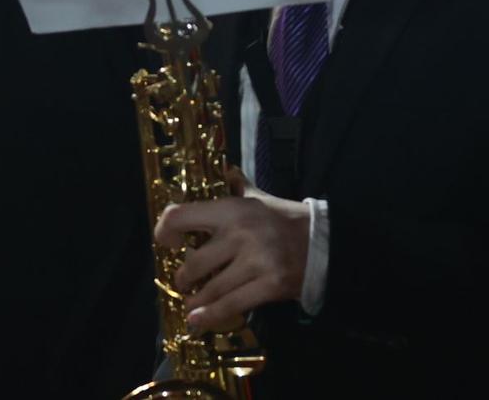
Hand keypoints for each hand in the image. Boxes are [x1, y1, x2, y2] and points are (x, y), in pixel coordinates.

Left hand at [152, 167, 309, 329]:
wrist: (323, 243)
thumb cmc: (284, 219)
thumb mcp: (259, 197)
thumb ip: (237, 185)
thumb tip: (221, 169)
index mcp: (233, 209)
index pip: (181, 216)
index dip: (164, 231)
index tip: (165, 241)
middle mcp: (239, 234)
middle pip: (193, 265)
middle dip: (183, 278)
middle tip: (183, 281)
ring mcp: (255, 262)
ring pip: (210, 289)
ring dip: (195, 300)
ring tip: (191, 302)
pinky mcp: (268, 285)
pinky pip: (230, 306)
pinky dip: (210, 316)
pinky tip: (198, 319)